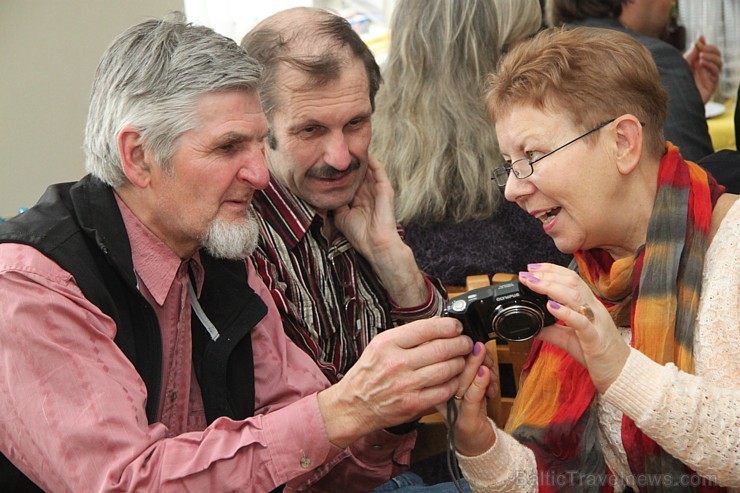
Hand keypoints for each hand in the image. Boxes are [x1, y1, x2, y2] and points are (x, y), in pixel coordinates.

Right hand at [317, 317, 472, 447]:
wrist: (354, 405)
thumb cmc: (368, 374)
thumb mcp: (379, 346)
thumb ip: (407, 335)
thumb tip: (436, 324)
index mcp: (388, 344)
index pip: (427, 328)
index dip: (448, 326)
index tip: (456, 327)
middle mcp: (397, 362)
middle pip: (442, 348)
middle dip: (460, 343)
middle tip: (465, 342)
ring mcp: (407, 384)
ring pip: (448, 369)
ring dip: (460, 363)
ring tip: (461, 359)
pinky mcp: (414, 403)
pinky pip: (445, 390)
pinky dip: (455, 383)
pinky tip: (454, 378)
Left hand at [333, 155, 428, 305]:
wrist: (376, 245)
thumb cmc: (359, 235)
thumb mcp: (340, 216)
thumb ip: (334, 202)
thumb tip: (323, 191)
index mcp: (357, 198)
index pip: (348, 179)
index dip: (339, 170)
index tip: (327, 159)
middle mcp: (367, 191)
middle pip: (357, 170)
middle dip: (348, 160)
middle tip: (338, 145)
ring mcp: (377, 189)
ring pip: (367, 167)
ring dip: (359, 157)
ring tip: (349, 143)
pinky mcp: (385, 188)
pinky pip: (378, 169)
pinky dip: (372, 160)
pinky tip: (363, 152)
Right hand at [435, 341, 497, 456]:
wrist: (477, 444)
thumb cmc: (473, 413)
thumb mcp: (471, 385)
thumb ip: (473, 369)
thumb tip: (479, 347)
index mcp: (439, 386)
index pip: (443, 364)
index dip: (458, 351)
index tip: (472, 344)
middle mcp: (443, 397)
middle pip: (452, 370)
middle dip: (470, 356)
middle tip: (478, 347)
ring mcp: (453, 409)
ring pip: (463, 381)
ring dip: (477, 365)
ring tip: (487, 361)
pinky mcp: (465, 419)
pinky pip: (471, 397)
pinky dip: (479, 383)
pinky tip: (484, 372)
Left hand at [518, 263, 630, 393]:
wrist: (622, 374)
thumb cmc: (598, 354)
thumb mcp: (570, 340)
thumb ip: (553, 331)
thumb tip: (535, 326)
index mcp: (589, 306)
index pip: (572, 279)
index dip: (552, 270)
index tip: (532, 268)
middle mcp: (594, 309)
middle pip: (572, 282)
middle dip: (547, 275)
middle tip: (527, 273)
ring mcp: (596, 322)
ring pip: (575, 296)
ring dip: (551, 287)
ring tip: (533, 284)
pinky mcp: (595, 339)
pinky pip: (582, 323)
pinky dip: (565, 312)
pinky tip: (551, 306)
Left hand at [684, 35, 722, 103]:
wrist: (675, 99)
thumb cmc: (678, 81)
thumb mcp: (684, 63)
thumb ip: (693, 51)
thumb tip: (700, 37)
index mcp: (700, 63)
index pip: (710, 51)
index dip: (707, 45)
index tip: (700, 42)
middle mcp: (707, 69)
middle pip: (717, 55)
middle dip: (711, 50)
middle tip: (701, 50)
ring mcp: (710, 77)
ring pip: (719, 63)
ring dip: (711, 57)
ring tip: (700, 57)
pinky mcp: (712, 84)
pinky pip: (716, 72)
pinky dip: (710, 65)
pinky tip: (702, 63)